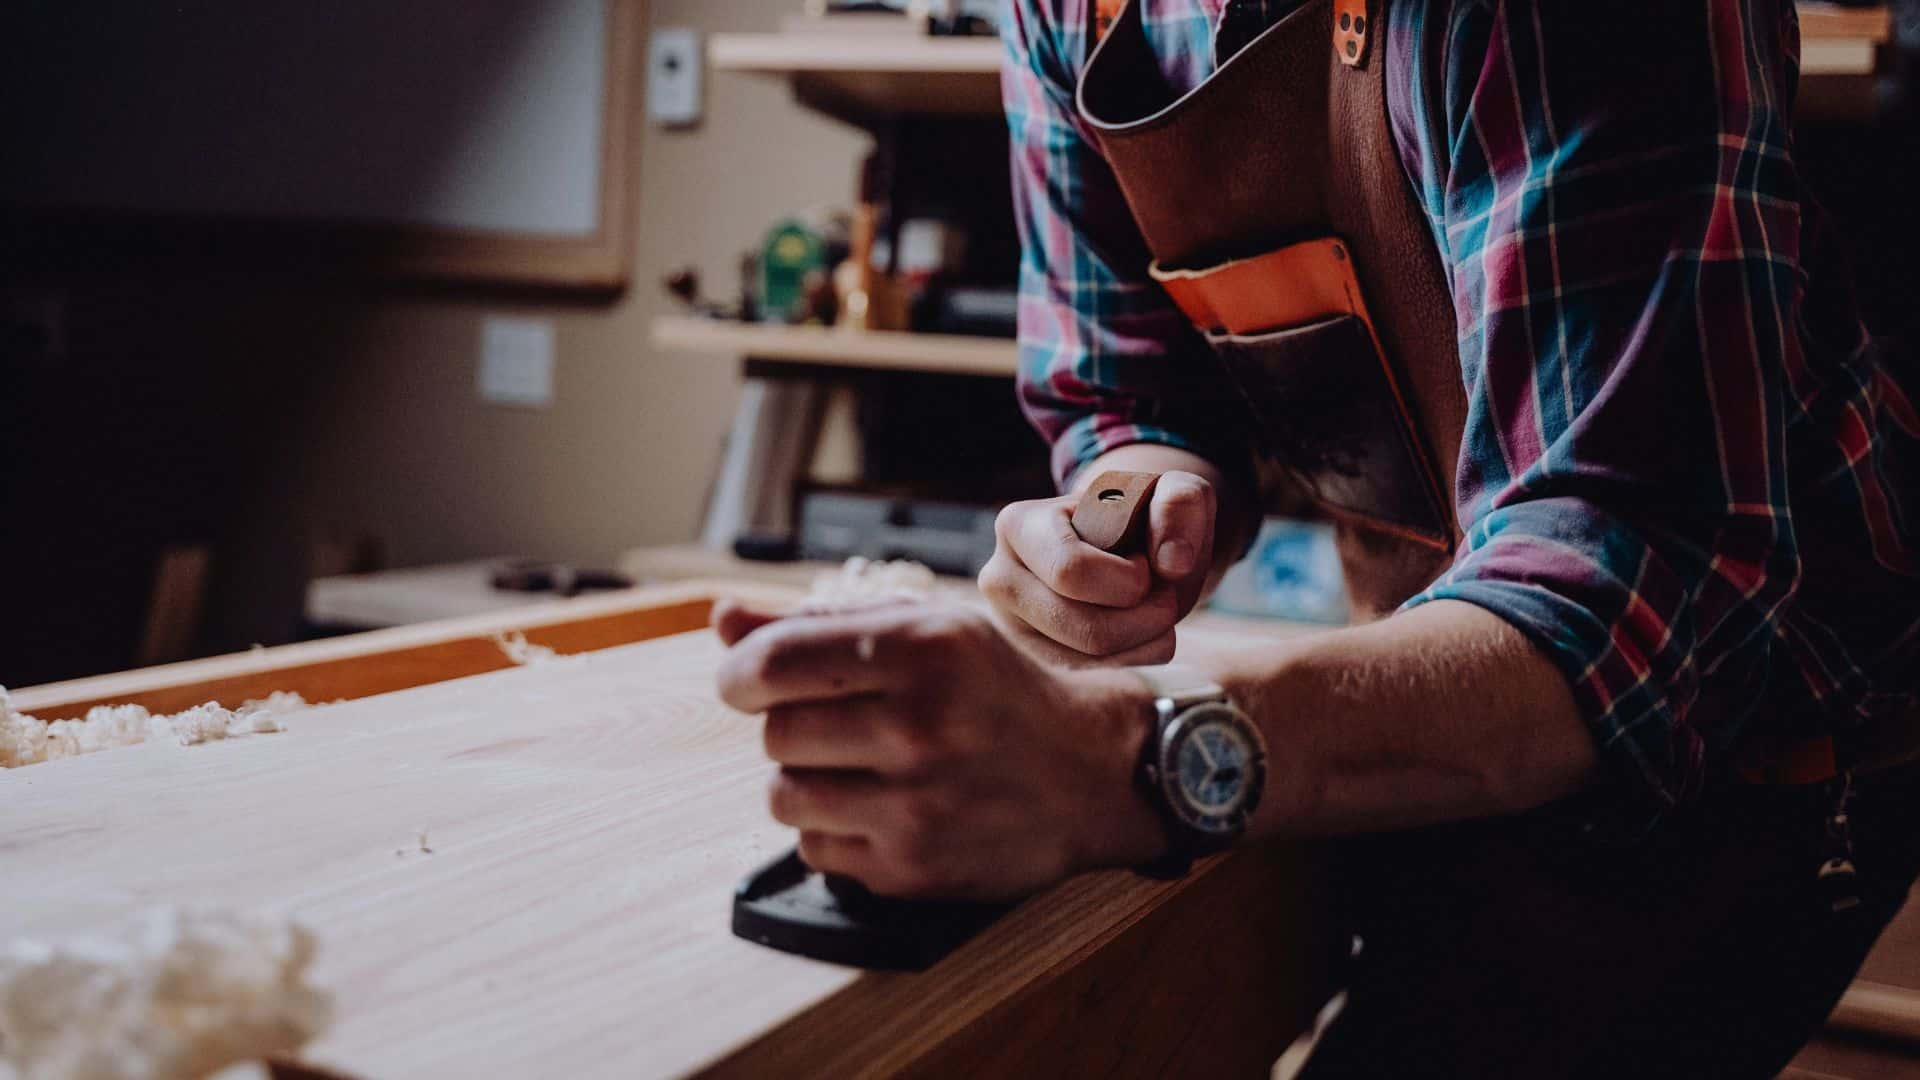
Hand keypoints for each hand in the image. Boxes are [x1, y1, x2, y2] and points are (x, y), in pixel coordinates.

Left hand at [713, 599, 1163, 900]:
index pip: (770, 663)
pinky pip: (815, 850)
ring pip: (783, 796)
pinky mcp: (913, 869)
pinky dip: (833, 831)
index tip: (748, 683)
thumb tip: (721, 619)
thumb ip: (817, 622)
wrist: (1091, 773)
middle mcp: (919, 725)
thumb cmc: (995, 690)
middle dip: (792, 727)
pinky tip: (882, 810)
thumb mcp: (925, 631)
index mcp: (920, 648)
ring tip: (860, 768)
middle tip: (842, 724)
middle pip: (774, 733)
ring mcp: (916, 804)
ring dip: (805, 781)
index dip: (740, 674)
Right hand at [979, 470, 1218, 667]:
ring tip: (1156, 607)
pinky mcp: (1036, 655)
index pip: (1071, 572)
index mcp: (1019, 524)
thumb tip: (1172, 562)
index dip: (1127, 579)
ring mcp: (1013, 623)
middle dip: (1145, 617)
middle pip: (1082, 628)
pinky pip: (1091, 675)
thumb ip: (1180, 504)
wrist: (1127, 544)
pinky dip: (1135, 656)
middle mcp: (1001, 578)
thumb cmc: (1144, 514)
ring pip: (1087, 658)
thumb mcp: (1172, 491)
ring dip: (1145, 638)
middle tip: (1165, 593)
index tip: (1145, 561)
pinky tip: (1145, 629)